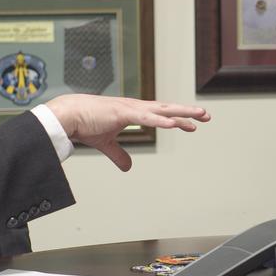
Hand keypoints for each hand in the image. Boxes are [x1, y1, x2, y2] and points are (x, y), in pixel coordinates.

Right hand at [44, 94, 209, 170]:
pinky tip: (175, 123)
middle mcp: (135, 107)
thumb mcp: (106, 143)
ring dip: (181, 113)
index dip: (177, 119)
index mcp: (133, 112)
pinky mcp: (124, 113)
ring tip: (198, 116)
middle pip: (167, 109)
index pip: (161, 115)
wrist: (69, 116)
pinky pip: (147, 117)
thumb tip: (128, 168)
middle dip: (187, 112)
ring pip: (162, 110)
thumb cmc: (85, 124)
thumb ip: (119, 154)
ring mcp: (131, 108)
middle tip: (206, 115)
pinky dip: (161, 120)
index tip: (192, 124)